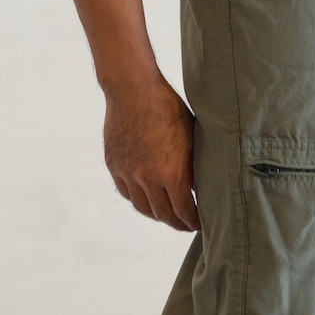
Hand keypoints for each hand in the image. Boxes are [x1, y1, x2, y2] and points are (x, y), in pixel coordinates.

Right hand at [103, 78, 199, 231]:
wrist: (132, 89)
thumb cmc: (167, 108)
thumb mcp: (191, 137)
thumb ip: (194, 166)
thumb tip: (198, 188)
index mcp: (172, 173)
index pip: (184, 212)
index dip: (193, 222)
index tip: (200, 225)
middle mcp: (147, 178)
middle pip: (163, 215)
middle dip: (177, 223)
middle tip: (186, 224)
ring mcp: (128, 173)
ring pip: (142, 207)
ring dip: (157, 214)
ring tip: (167, 213)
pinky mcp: (114, 165)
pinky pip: (126, 192)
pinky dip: (138, 198)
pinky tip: (146, 196)